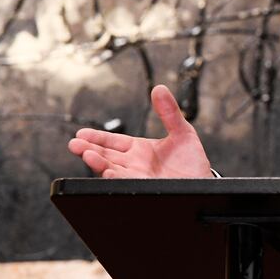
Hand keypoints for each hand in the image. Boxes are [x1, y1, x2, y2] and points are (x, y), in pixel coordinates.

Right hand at [67, 85, 211, 177]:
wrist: (204, 185)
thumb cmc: (192, 163)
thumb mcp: (182, 132)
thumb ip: (170, 112)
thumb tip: (160, 88)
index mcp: (139, 151)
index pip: (113, 142)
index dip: (97, 138)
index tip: (81, 134)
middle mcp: (134, 165)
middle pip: (106, 156)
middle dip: (89, 150)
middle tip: (75, 145)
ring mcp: (138, 178)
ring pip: (112, 170)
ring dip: (98, 163)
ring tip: (87, 155)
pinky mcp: (144, 189)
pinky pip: (127, 184)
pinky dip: (117, 178)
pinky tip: (109, 172)